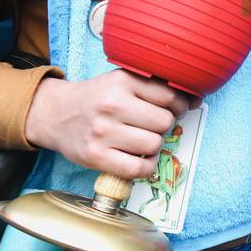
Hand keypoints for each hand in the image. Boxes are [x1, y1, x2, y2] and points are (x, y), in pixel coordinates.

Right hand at [24, 69, 192, 178]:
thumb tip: (195, 100)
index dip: (180, 105)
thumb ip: (153, 87)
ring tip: (144, 141)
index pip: (169, 96)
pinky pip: (138, 169)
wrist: (55, 114)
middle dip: (165, 126)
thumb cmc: (96, 98)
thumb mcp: (120, 81)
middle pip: (164, 122)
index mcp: (121, 81)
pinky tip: (142, 160)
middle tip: (154, 126)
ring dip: (155, 146)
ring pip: (154, 145)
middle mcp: (112, 105)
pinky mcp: (96, 157)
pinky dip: (147, 168)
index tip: (177, 109)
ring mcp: (103, 132)